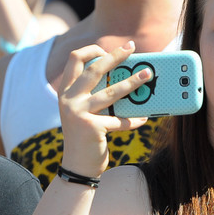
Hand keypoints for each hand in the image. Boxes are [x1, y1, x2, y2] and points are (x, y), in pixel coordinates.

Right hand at [57, 41, 151, 176]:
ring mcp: (78, 113)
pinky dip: (134, 120)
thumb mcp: (84, 112)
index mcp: (66, 91)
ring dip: (132, 82)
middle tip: (132, 48)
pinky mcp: (91, 127)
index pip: (74, 59)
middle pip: (94, 69)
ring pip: (111, 92)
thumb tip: (125, 78)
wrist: (77, 166)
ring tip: (148, 75)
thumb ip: (94, 95)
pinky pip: (119, 120)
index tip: (108, 48)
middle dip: (115, 56)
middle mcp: (68, 99)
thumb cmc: (87, 137)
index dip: (92, 50)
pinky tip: (144, 118)